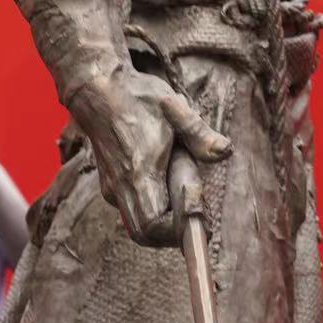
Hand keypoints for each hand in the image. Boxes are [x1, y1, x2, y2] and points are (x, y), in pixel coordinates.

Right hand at [68, 67, 229, 246]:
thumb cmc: (137, 97)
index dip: (179, 227)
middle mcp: (121, 185)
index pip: (155, 224)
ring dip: (162, 224)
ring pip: (136, 226)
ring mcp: (112, 187)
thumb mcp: (173, 108)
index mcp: (139, 170)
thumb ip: (199, 134)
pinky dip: (151, 211)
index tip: (199, 212)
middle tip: (195, 214)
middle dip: (173, 233)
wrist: (97, 88)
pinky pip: (131, 211)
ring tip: (181, 197)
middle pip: (145, 234)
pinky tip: (165, 185)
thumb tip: (225, 152)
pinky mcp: (110, 184)